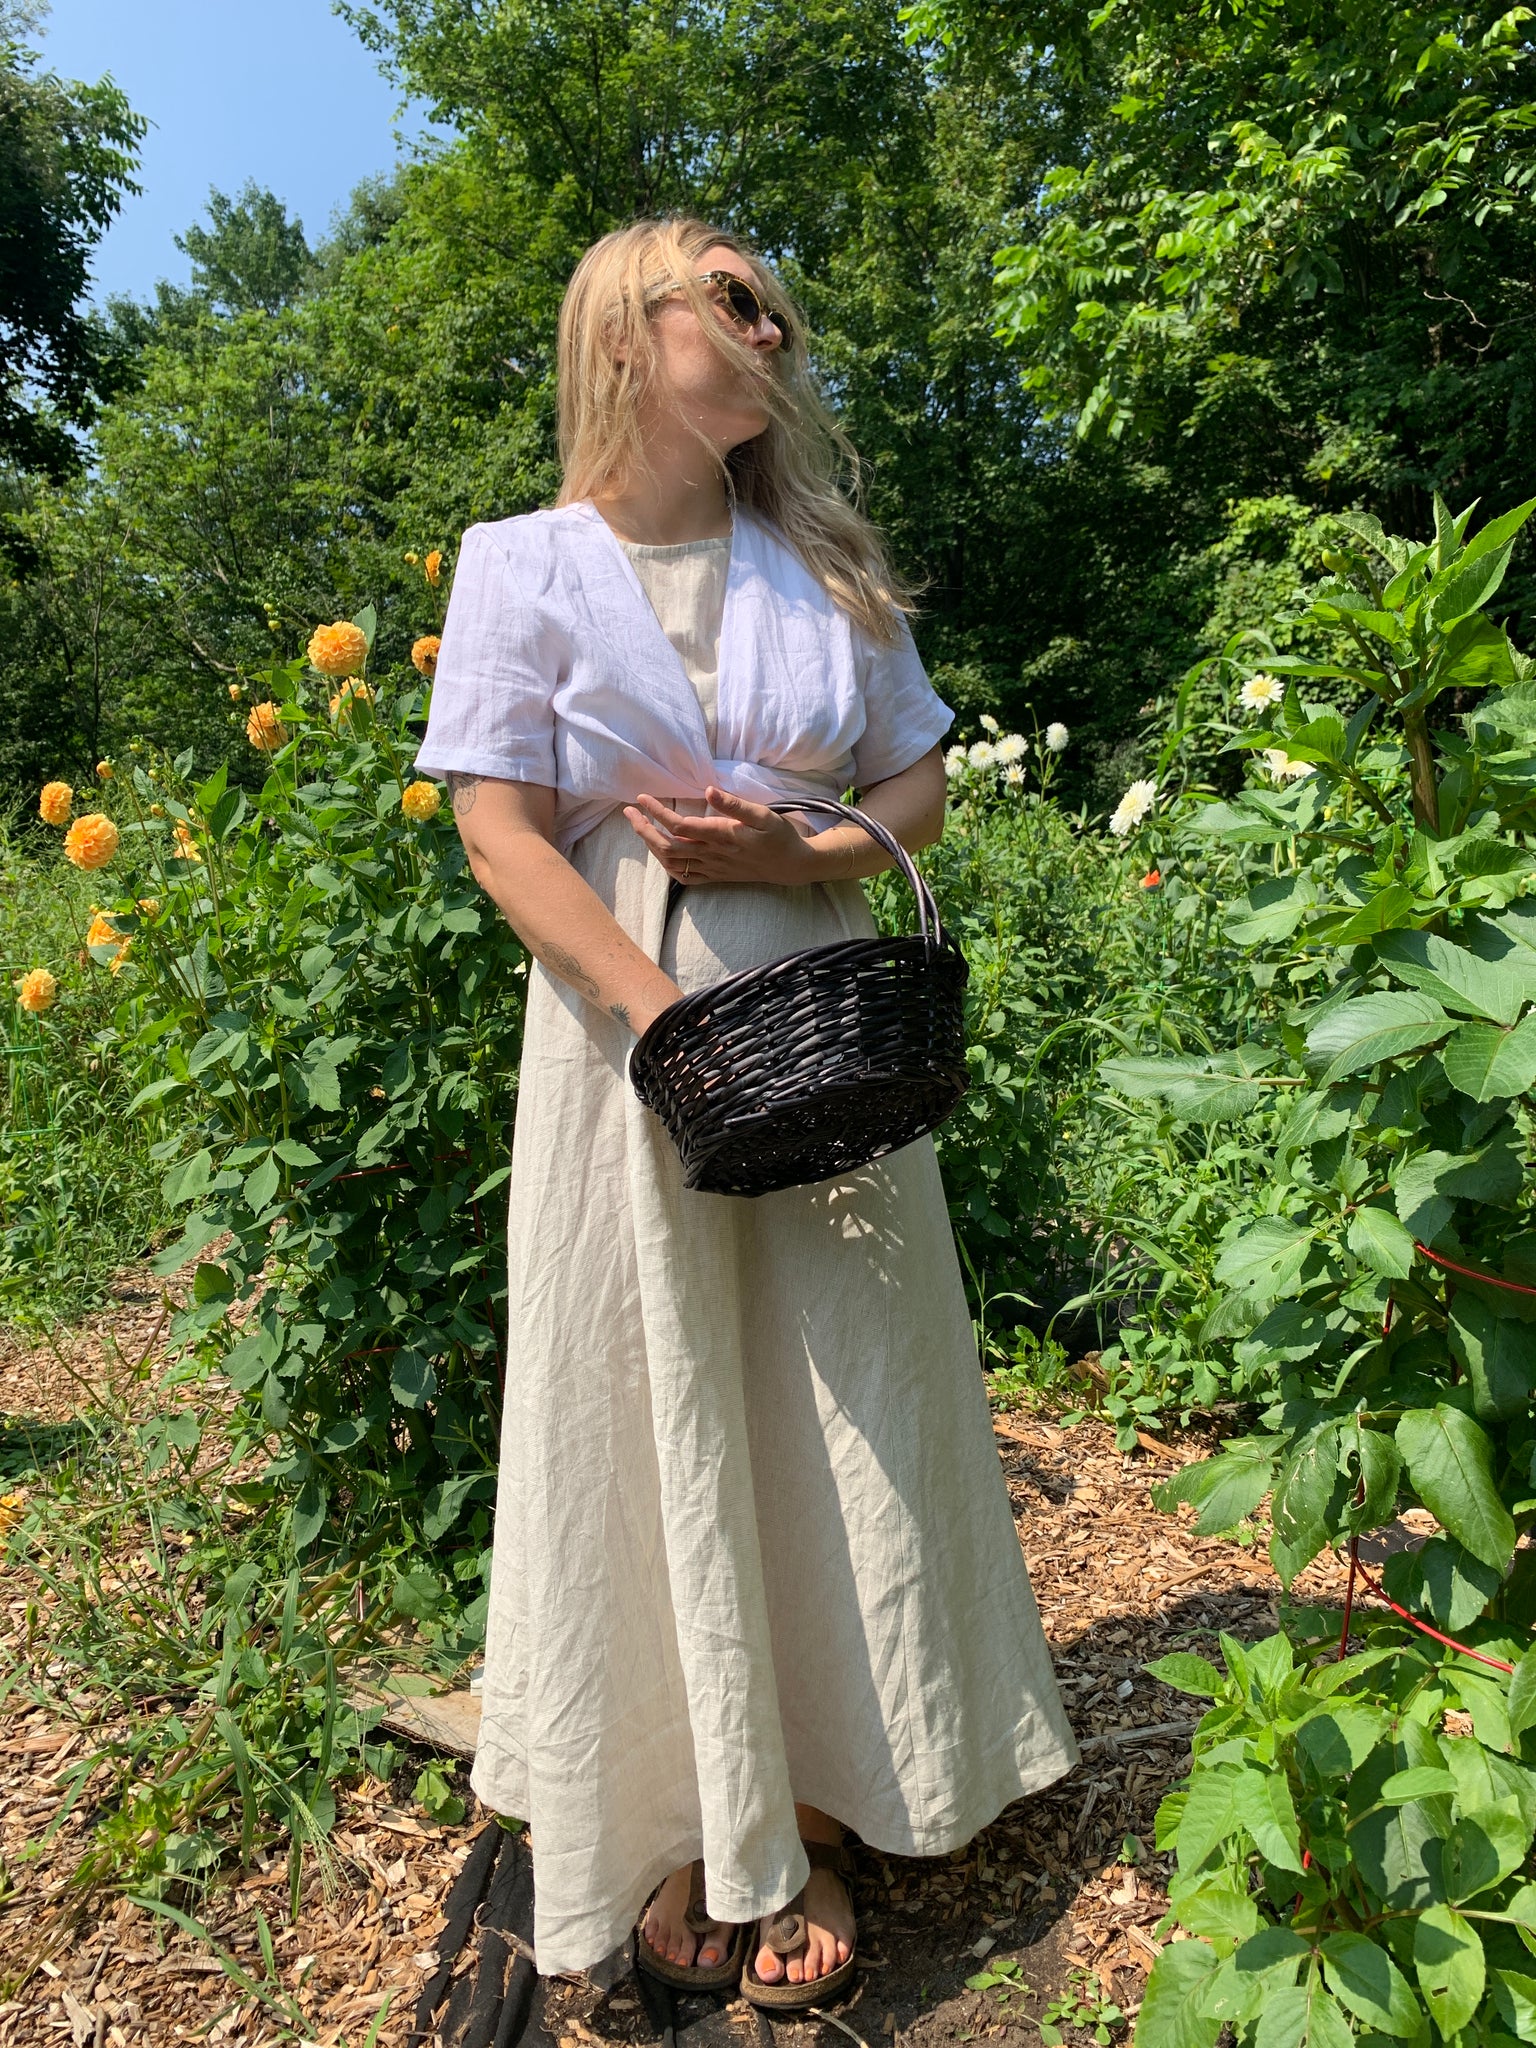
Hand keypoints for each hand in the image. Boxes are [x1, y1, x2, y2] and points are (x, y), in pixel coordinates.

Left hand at [622, 786, 821, 885]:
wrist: (791, 866)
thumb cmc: (779, 836)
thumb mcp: (763, 814)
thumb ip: (734, 805)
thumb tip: (707, 791)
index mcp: (721, 836)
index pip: (679, 826)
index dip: (657, 812)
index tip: (642, 798)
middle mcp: (712, 855)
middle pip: (667, 846)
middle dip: (644, 829)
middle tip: (630, 811)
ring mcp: (712, 869)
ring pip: (671, 862)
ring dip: (651, 846)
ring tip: (640, 827)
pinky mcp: (715, 877)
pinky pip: (684, 877)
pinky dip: (667, 865)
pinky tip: (661, 853)